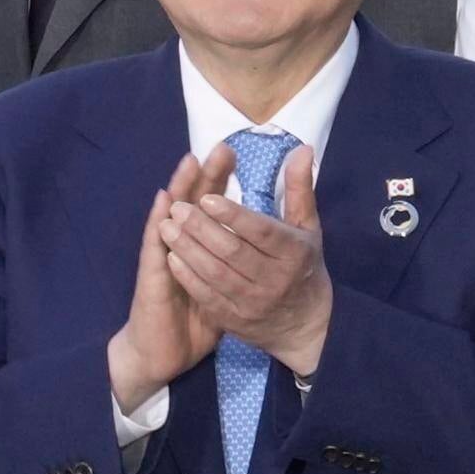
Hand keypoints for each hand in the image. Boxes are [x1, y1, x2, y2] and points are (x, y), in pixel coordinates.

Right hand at [107, 146, 229, 409]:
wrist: (165, 351)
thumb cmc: (196, 316)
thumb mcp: (227, 285)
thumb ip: (240, 259)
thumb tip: (262, 242)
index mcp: (199, 247)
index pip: (209, 206)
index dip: (218, 180)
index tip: (231, 152)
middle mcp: (178, 246)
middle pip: (191, 203)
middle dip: (205, 175)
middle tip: (218, 146)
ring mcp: (162, 259)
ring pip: (171, 217)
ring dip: (180, 189)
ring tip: (191, 161)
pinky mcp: (152, 276)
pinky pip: (154, 246)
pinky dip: (157, 222)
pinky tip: (165, 203)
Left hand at [162, 145, 333, 375]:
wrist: (306, 325)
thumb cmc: (304, 266)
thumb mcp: (307, 228)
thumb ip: (299, 189)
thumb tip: (301, 148)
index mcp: (295, 254)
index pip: (261, 231)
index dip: (233, 215)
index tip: (207, 197)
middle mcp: (275, 279)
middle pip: (232, 251)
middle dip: (201, 228)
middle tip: (178, 208)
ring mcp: (253, 302)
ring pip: (214, 273)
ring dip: (187, 249)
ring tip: (167, 226)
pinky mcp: (235, 319)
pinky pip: (206, 295)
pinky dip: (187, 275)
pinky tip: (171, 257)